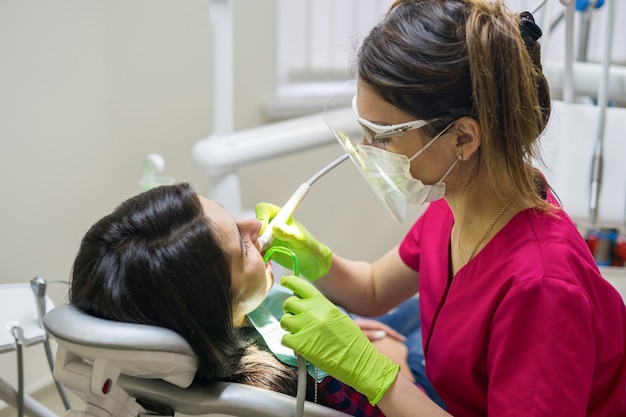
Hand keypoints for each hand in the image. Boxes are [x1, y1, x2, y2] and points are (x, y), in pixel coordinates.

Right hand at [255, 202, 331, 280]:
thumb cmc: (309, 247)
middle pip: (254, 224)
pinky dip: (256, 255)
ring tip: (263, 253)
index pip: (264, 209)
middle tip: (262, 245)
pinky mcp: (265, 250)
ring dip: (254, 245)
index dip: (261, 217)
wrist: (311, 262)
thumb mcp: (300, 239)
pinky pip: (254, 250)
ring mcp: (267, 238)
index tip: (264, 229)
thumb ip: (288, 233)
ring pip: (251, 237)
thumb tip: (275, 227)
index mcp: (280, 217)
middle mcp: (271, 226)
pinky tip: (264, 259)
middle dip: (254, 234)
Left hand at [280, 275, 399, 403]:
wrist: (358, 361)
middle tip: (297, 320)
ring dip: (289, 327)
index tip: (284, 282)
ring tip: (300, 334)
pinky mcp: (300, 345)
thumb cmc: (351, 340)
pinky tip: (300, 346)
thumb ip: (319, 308)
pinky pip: (284, 338)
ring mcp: (305, 327)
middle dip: (290, 311)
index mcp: (323, 303)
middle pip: (289, 303)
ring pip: (284, 320)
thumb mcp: (337, 316)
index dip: (289, 282)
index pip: (299, 285)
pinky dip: (290, 343)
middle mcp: (313, 312)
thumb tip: (303, 304)